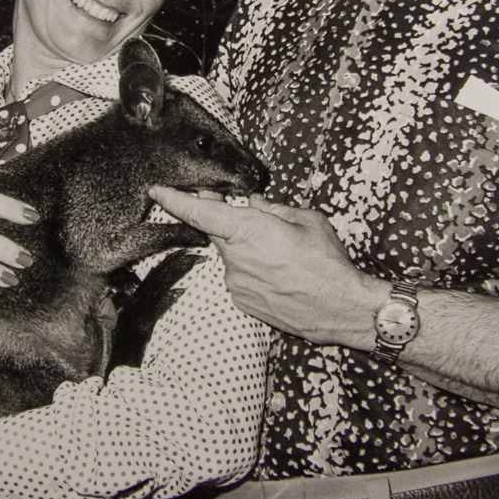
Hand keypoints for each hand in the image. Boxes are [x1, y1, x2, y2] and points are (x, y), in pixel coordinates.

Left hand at [149, 188, 382, 347]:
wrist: (342, 308)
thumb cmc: (328, 262)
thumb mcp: (307, 220)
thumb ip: (274, 209)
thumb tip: (255, 203)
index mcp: (249, 230)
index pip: (199, 213)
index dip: (174, 200)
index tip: (157, 190)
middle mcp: (236, 257)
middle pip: (216, 231)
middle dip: (225, 220)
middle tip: (239, 209)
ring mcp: (237, 282)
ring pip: (232, 254)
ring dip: (246, 248)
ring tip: (281, 254)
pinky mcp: (242, 301)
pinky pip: (240, 275)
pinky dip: (253, 269)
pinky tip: (278, 273)